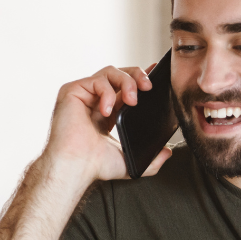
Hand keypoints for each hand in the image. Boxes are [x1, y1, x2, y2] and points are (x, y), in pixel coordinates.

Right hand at [44, 65, 170, 182]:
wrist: (76, 167)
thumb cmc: (95, 166)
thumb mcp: (131, 162)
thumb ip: (152, 159)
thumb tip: (168, 152)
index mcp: (108, 111)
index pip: (126, 87)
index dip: (140, 78)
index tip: (156, 74)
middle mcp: (95, 100)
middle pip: (119, 73)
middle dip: (137, 75)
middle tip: (149, 87)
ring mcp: (83, 94)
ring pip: (109, 71)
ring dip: (126, 82)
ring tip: (133, 100)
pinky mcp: (72, 91)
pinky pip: (96, 80)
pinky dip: (107, 93)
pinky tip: (108, 110)